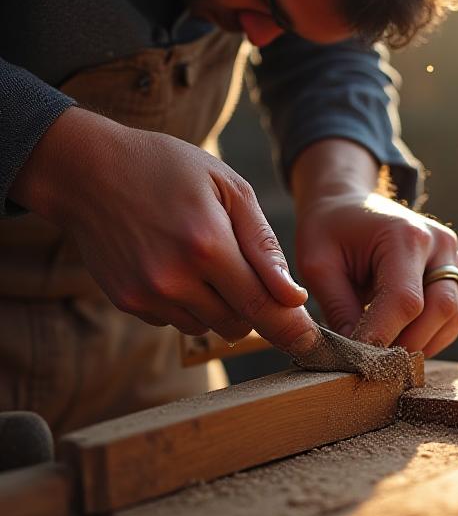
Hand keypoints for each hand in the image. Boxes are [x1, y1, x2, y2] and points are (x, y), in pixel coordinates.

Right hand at [10, 108, 319, 353]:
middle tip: (240, 268)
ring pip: (207, 326)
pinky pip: (175, 321)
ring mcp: (148, 294)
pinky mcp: (128, 302)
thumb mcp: (228, 186)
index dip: (292, 330)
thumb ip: (264, 245)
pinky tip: (170, 263)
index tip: (312, 345)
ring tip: (199, 257)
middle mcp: (176, 278)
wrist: (88, 171)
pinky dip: (184, 302)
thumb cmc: (169, 169)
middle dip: (251, 306)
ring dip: (216, 305)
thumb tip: (294, 297)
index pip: (262, 306)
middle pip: (238, 324)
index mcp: (209, 244)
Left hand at [292, 140, 457, 356]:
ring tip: (385, 354)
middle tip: (373, 364)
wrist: (347, 201)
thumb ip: (339, 309)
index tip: (357, 362)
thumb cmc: (329, 229)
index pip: (405, 300)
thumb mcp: (318, 265)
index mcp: (404, 235)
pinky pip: (455, 313)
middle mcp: (439, 243)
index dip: (383, 337)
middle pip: (441, 310)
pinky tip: (401, 340)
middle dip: (407, 345)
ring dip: (422, 343)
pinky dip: (431, 335)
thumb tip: (354, 356)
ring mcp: (453, 256)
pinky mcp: (456, 270)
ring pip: (454, 316)